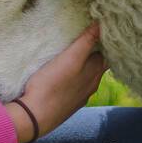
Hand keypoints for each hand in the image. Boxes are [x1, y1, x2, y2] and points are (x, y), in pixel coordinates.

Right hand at [6, 21, 107, 142]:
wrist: (34, 118)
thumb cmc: (51, 85)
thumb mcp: (70, 59)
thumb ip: (87, 42)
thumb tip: (102, 24)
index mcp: (94, 74)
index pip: (107, 55)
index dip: (105, 43)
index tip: (101, 31)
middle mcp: (91, 86)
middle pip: (98, 67)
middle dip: (96, 54)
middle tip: (90, 39)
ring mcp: (79, 98)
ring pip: (86, 78)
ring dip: (84, 67)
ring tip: (77, 55)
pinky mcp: (66, 105)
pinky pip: (75, 89)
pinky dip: (74, 80)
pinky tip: (65, 77)